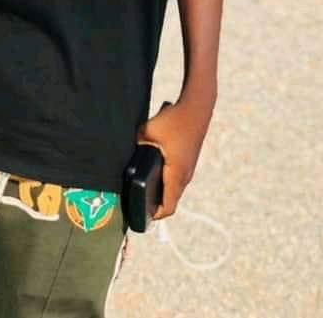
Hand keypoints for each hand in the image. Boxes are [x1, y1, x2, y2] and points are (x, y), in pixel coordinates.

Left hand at [136, 98, 210, 219]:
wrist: (197, 106)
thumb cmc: (174, 119)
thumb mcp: (148, 132)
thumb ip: (137, 145)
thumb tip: (125, 153)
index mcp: (176, 173)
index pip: (168, 207)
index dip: (154, 216)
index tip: (140, 216)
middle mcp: (185, 175)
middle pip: (171, 200)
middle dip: (155, 205)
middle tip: (137, 203)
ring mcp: (189, 167)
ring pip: (174, 189)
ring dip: (162, 193)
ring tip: (144, 190)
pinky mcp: (189, 159)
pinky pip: (177, 178)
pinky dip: (167, 181)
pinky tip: (155, 172)